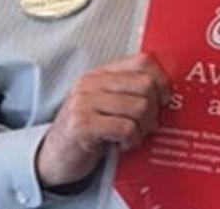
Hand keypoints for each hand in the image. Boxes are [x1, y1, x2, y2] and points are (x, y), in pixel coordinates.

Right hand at [36, 53, 170, 187]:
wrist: (52, 158)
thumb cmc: (86, 132)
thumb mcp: (106, 106)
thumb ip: (129, 93)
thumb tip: (167, 93)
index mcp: (100, 74)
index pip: (142, 61)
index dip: (161, 80)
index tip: (165, 99)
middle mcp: (91, 83)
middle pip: (145, 85)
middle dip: (154, 109)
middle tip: (147, 125)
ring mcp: (84, 103)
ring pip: (139, 107)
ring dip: (143, 128)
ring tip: (133, 136)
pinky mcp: (82, 125)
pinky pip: (125, 128)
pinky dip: (131, 140)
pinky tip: (122, 144)